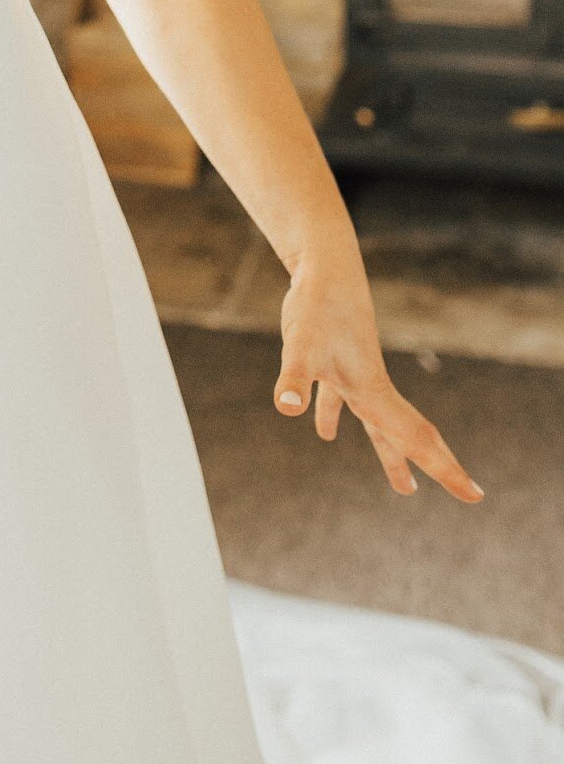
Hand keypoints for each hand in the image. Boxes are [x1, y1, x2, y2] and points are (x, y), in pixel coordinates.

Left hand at [272, 246, 484, 503]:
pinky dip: (334, 416)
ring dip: (389, 453)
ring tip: (405, 487)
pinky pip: (340, 400)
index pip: (415, 438)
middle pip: (407, 435)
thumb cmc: (317, 305)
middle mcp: (369, 385)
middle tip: (469, 496)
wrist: (323, 267)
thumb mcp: (301, 345)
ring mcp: (353, 373)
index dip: (444, 469)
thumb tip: (287, 408)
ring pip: (376, 424)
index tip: (476, 497)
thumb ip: (295, 378)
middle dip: (433, 466)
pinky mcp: (332, 360)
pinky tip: (324, 432)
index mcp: (372, 390)